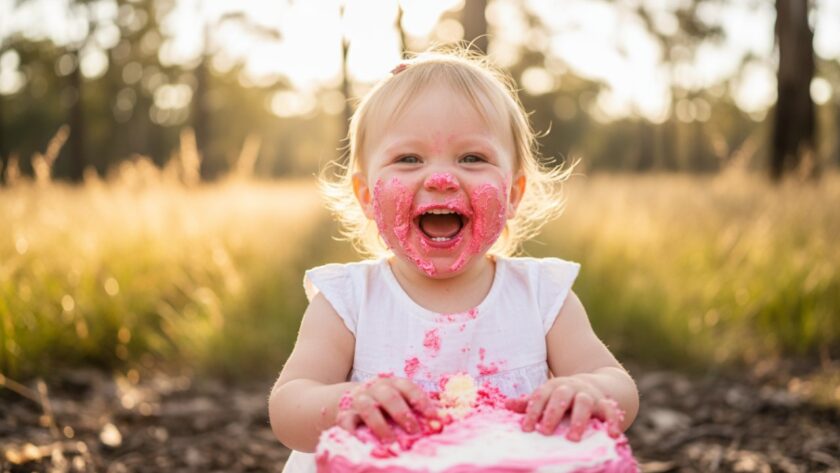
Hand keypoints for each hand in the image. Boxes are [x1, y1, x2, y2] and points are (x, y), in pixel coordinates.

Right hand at [336, 376, 438, 442]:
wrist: (351, 401)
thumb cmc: (385, 403)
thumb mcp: (402, 400)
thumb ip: (421, 407)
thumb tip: (447, 417)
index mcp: (393, 383)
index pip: (409, 388)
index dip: (422, 402)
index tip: (435, 418)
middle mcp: (375, 388)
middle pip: (388, 395)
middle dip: (402, 413)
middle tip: (414, 431)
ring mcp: (358, 399)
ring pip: (367, 407)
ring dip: (380, 426)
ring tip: (391, 443)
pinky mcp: (344, 414)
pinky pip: (346, 422)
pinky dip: (353, 433)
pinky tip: (363, 444)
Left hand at [505, 376, 622, 440]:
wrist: (593, 386)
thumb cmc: (562, 396)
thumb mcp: (546, 396)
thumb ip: (529, 403)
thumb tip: (506, 405)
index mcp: (553, 386)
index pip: (540, 396)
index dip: (532, 411)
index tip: (525, 428)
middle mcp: (571, 388)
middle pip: (561, 397)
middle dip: (552, 413)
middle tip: (544, 432)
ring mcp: (589, 395)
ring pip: (584, 403)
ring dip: (578, 420)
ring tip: (573, 439)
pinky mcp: (605, 404)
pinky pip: (610, 411)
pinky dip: (613, 421)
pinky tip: (613, 434)